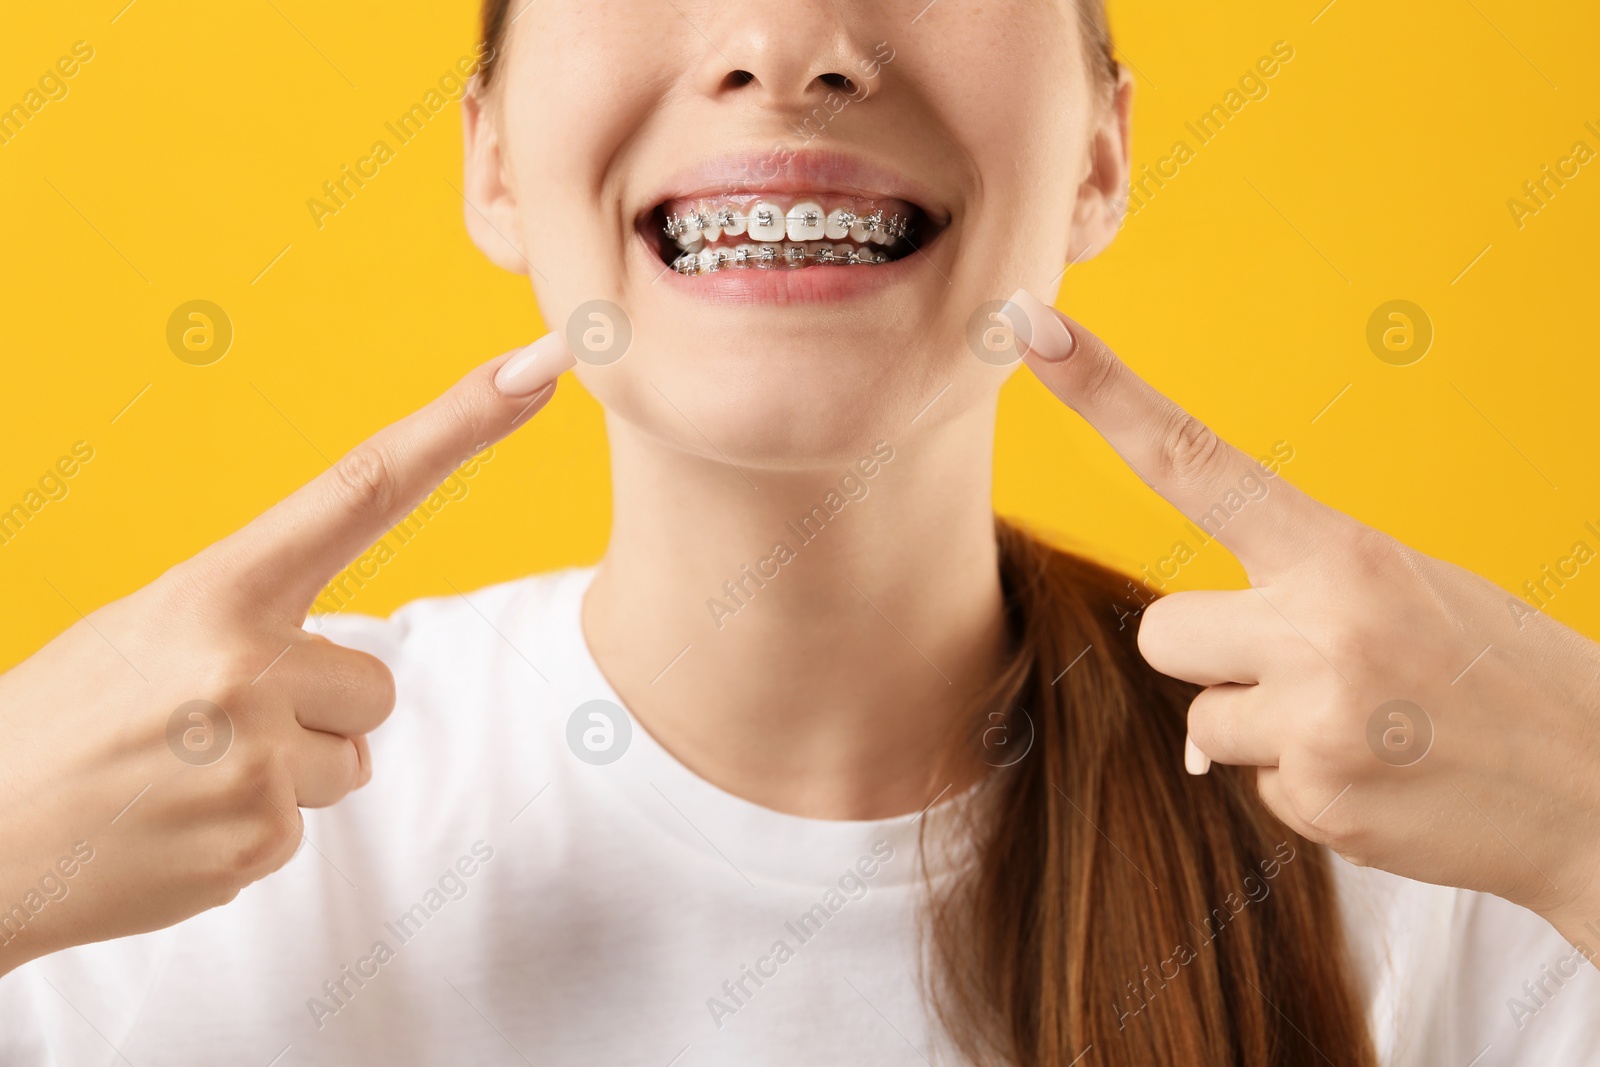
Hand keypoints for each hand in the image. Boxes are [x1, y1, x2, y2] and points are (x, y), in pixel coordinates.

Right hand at [0, 336, 573, 975]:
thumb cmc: (66, 724)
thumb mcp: (148, 630)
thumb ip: (258, 619)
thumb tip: (363, 663)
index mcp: (215, 589)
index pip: (363, 488)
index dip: (460, 425)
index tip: (538, 367)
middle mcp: (246, 662)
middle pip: (377, 680)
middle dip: (317, 710)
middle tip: (208, 728)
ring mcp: (255, 756)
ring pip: (351, 757)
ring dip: (290, 770)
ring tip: (186, 775)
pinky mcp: (258, 838)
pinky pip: (309, 821)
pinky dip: (257, 827)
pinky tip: (179, 824)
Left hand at [1006, 288, 1599, 947]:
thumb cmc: (1492, 675)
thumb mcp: (1403, 594)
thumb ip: (1288, 607)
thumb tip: (1190, 696)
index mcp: (1342, 551)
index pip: (1194, 458)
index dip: (1104, 395)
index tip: (1030, 329)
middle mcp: (1321, 625)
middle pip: (1162, 630)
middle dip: (1212, 655)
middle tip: (1319, 671)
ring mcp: (1316, 719)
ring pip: (1199, 720)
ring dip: (1259, 729)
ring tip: (1367, 728)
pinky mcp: (1318, 799)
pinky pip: (1250, 784)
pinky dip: (1302, 785)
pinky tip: (1384, 779)